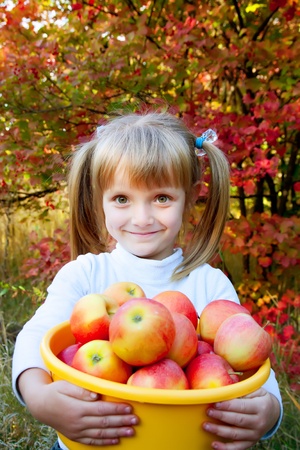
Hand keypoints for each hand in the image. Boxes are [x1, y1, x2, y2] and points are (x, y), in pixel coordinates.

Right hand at [18, 369, 138, 445]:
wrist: (40, 405)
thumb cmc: (55, 391)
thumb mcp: (65, 385)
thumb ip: (81, 390)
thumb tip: (97, 394)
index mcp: (77, 408)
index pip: (102, 409)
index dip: (117, 409)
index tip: (130, 408)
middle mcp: (78, 422)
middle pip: (104, 422)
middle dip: (121, 422)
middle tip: (136, 421)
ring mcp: (76, 431)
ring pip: (100, 434)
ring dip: (117, 433)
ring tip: (131, 432)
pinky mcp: (75, 436)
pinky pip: (92, 441)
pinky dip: (104, 442)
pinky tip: (115, 440)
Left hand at [202, 388, 279, 449]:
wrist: (273, 413)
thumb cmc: (259, 397)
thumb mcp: (256, 390)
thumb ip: (242, 390)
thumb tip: (223, 389)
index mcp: (261, 407)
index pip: (242, 406)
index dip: (228, 405)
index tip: (215, 403)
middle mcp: (259, 422)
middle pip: (238, 420)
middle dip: (221, 416)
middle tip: (208, 412)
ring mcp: (255, 434)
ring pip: (236, 434)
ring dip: (219, 431)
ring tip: (206, 426)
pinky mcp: (251, 442)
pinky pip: (238, 447)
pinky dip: (226, 448)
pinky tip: (214, 445)